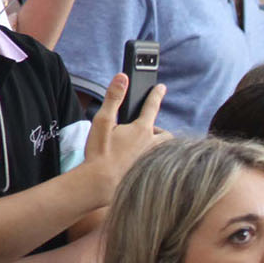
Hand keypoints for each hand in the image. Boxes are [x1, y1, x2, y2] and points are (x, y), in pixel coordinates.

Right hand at [81, 72, 168, 200]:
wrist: (100, 185)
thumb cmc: (100, 153)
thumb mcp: (102, 121)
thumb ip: (113, 98)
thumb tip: (122, 77)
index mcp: (141, 130)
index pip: (152, 107)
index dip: (156, 95)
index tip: (161, 88)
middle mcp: (151, 145)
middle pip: (164, 133)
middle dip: (158, 129)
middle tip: (146, 128)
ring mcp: (151, 160)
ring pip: (162, 149)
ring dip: (156, 145)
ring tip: (141, 146)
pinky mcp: (149, 174)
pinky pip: (157, 163)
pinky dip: (152, 159)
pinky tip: (137, 163)